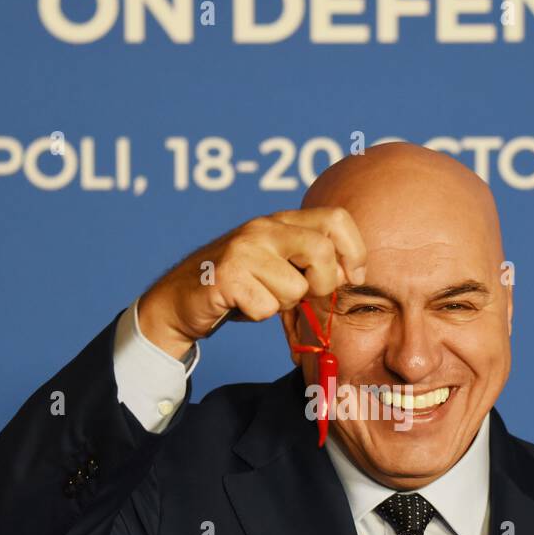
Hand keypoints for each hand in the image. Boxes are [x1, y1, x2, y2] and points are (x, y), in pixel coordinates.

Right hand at [136, 207, 367, 359]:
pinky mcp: (226, 276)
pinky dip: (258, 315)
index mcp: (281, 221)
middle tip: (305, 296)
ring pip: (294, 288)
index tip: (352, 277)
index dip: (354, 251)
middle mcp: (263, 228)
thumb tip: (351, 275)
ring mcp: (243, 250)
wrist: (179, 299)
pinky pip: (266, 307)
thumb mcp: (279, 266)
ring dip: (282, 305)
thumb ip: (313, 264)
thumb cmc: (239, 286)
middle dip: (323, 284)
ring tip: (259, 296)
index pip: (337, 219)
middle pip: (321, 251)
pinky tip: (241, 304)